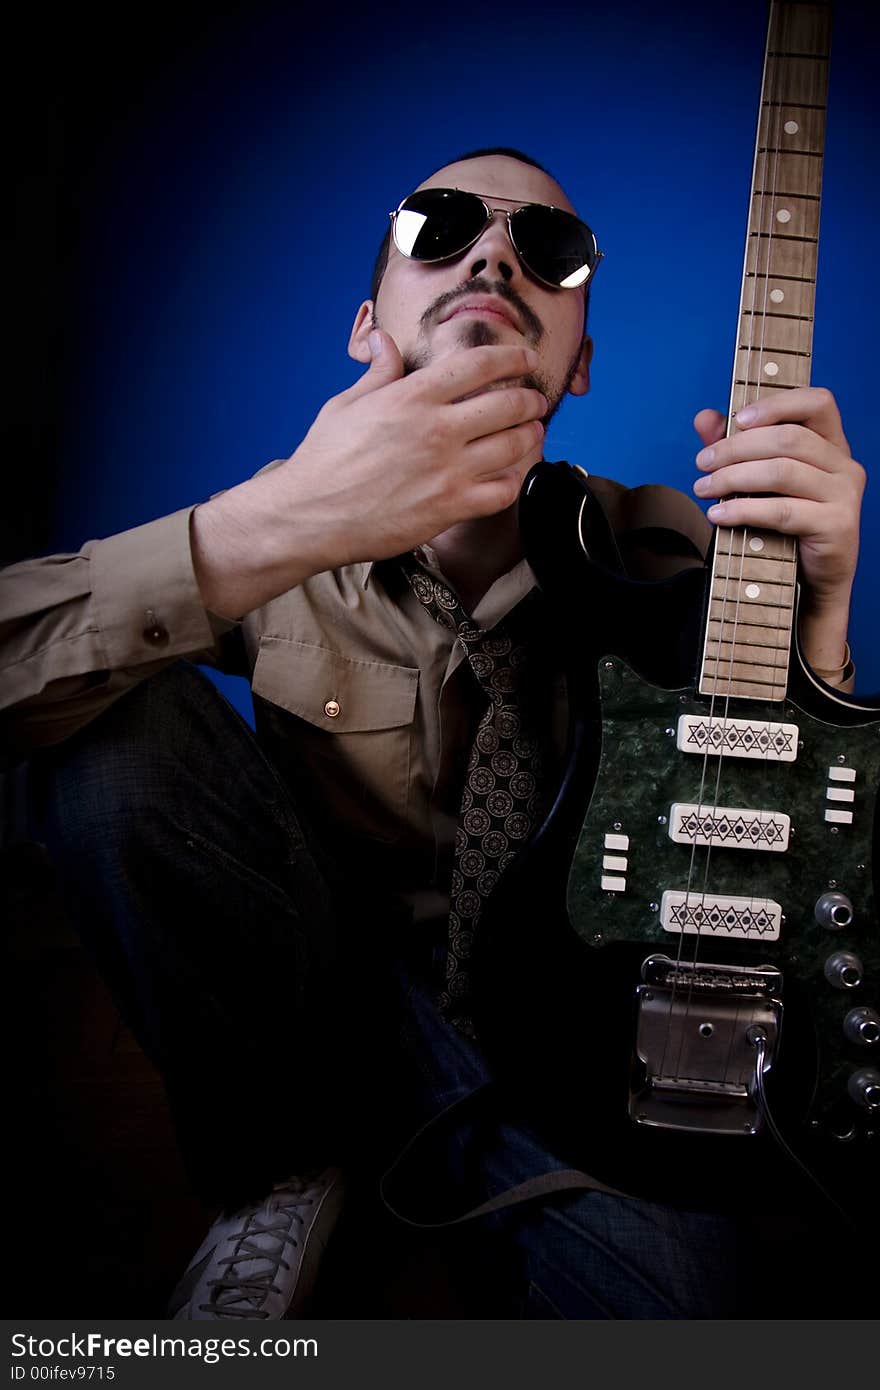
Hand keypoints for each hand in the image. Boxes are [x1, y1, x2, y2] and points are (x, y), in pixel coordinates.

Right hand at [192, 331, 545, 617]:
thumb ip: (377, 372)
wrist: (309, 516)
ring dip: (530, 437)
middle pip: (508, 404)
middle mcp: (436, 430)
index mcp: (412, 397)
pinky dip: (514, 481)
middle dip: (530, 399)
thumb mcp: (346, 405)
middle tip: (535, 400)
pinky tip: (510, 476)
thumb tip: (384, 340)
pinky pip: (503, 492)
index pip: (479, 365)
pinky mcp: (450, 507)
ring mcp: (447, 470)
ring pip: (514, 447)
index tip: (526, 359)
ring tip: (532, 433)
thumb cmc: (324, 462)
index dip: (512, 357)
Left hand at [691, 387, 864, 680]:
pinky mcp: (836, 526)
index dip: (777, 404)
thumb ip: (736, 447)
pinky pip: (783, 511)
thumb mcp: (760, 482)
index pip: (817, 402)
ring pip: (783, 471)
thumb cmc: (787, 526)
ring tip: (704, 488)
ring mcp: (844, 495)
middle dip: (736, 448)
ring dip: (734, 477)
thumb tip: (703, 417)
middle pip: (788, 438)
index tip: (736, 419)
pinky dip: (745, 510)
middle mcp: (844, 465)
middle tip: (701, 463)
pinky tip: (718, 514)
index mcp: (832, 445)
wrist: (813, 582)